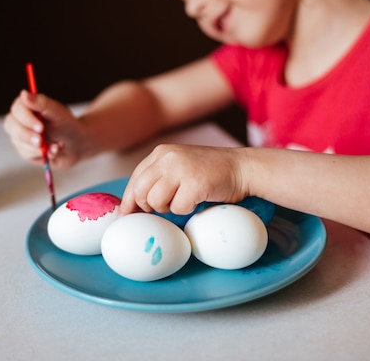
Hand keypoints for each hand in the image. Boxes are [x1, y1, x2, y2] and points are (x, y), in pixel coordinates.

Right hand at [3, 90, 87, 168]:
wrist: (76, 144)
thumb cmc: (66, 124)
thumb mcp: (57, 112)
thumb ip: (41, 103)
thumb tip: (23, 93)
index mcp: (27, 106)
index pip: (17, 109)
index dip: (26, 118)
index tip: (40, 127)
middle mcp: (19, 120)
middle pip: (10, 125)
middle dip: (26, 135)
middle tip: (40, 141)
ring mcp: (20, 135)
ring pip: (18, 141)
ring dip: (39, 146)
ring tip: (57, 146)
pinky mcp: (24, 150)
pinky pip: (27, 153)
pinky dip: (43, 154)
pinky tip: (54, 151)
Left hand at [120, 144, 250, 214]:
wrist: (243, 167)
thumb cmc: (211, 172)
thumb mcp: (180, 167)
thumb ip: (159, 179)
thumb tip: (135, 207)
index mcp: (161, 153)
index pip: (134, 179)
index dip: (129, 201)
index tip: (126, 217)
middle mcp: (167, 157)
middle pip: (140, 191)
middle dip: (149, 206)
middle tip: (165, 208)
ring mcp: (180, 169)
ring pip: (155, 201)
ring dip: (168, 208)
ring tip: (184, 200)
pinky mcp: (194, 183)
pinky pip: (177, 208)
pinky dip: (186, 210)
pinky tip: (198, 199)